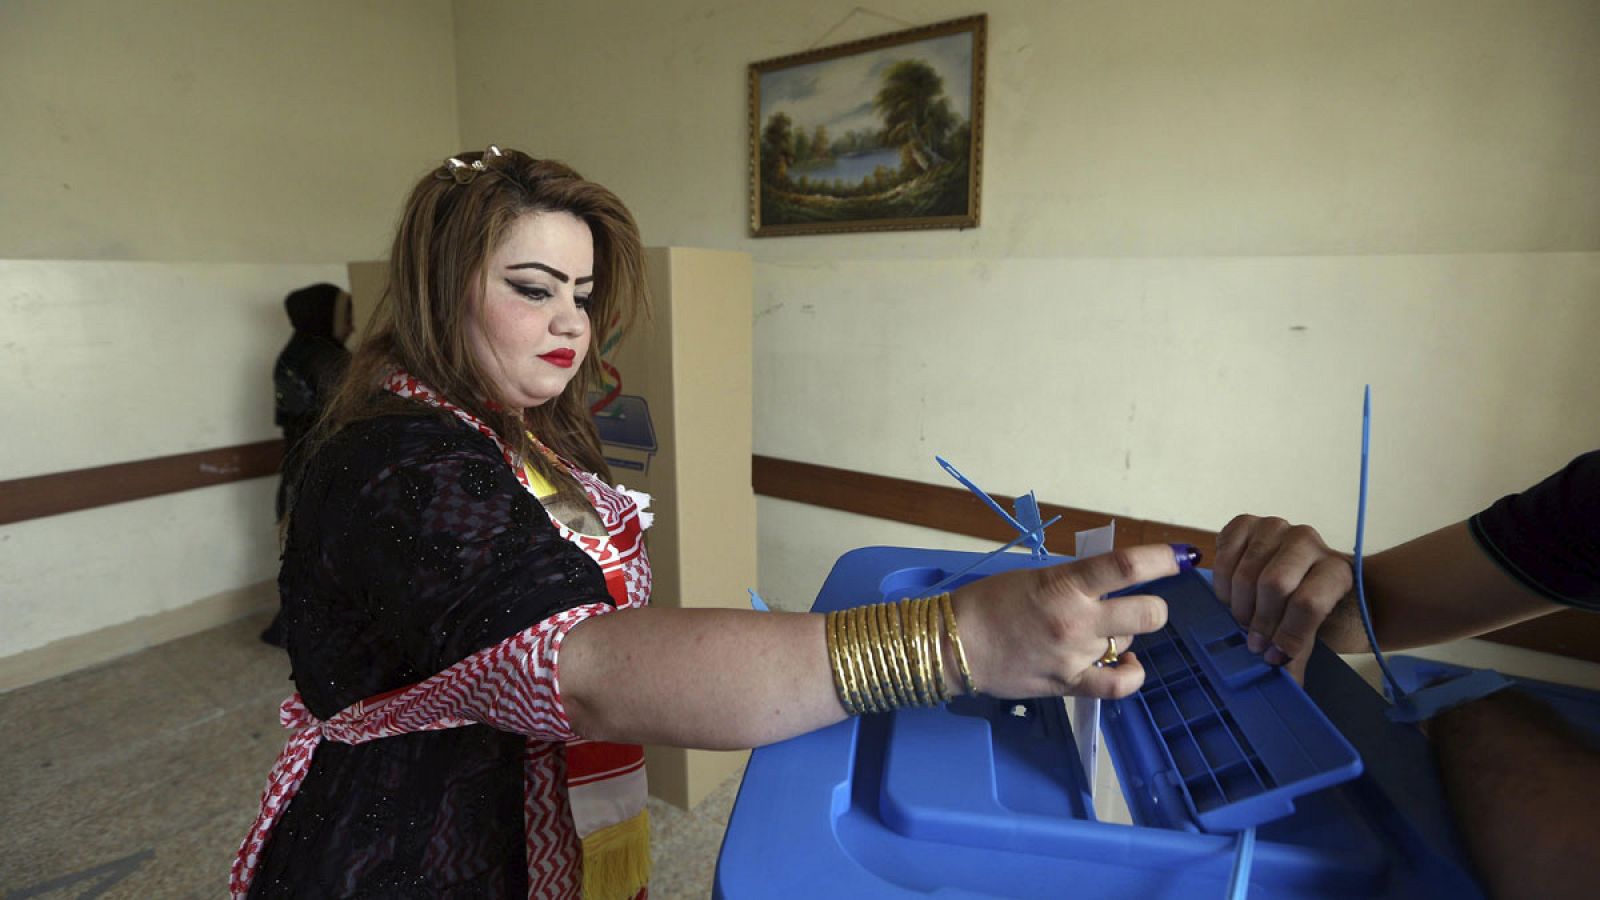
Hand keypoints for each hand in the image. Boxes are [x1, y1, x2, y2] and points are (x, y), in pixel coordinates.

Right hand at [950, 544, 1177, 699]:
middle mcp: (1076, 620)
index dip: (1162, 559)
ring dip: (1122, 635)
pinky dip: (1131, 675)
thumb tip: (1112, 586)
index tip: (1181, 555)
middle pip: (1148, 614)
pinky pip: (1117, 685)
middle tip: (1138, 603)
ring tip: (1097, 632)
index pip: (1126, 566)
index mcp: (1065, 585)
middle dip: (1154, 607)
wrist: (955, 644)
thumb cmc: (989, 602)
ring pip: (1128, 643)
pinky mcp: (1068, 684)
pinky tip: (1131, 665)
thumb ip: (1075, 582)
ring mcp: (1075, 655)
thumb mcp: (1035, 577)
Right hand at [1213, 515, 1353, 668]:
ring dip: (1239, 603)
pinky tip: (1230, 595)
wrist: (1307, 577)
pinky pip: (1225, 551)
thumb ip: (1299, 652)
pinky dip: (1222, 579)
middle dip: (1260, 620)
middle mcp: (1308, 541)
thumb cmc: (1317, 610)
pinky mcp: (1247, 523)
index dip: (1287, 634)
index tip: (1274, 656)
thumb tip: (1285, 685)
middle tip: (1253, 640)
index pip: (1308, 602)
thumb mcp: (1318, 633)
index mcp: (1335, 570)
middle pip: (1274, 584)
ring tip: (1243, 618)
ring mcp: (1276, 527)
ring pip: (1246, 570)